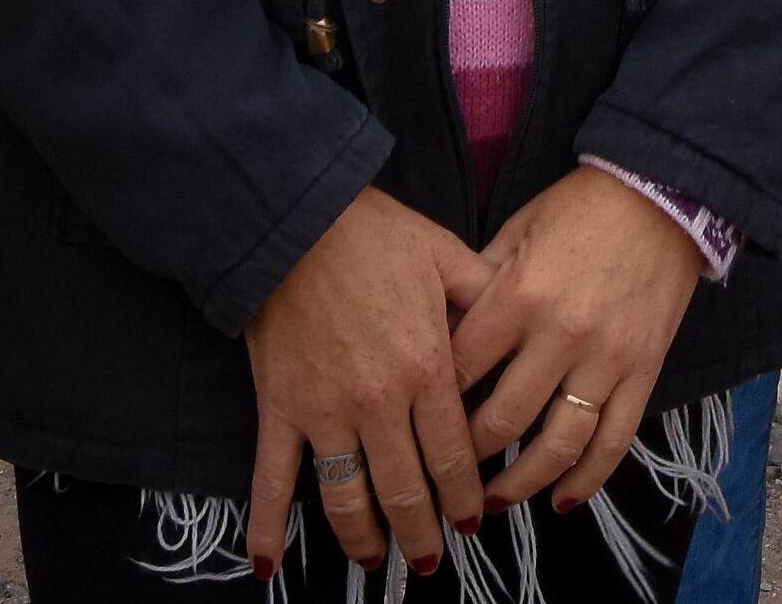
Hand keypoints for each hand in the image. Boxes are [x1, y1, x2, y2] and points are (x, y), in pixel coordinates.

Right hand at [244, 187, 490, 573]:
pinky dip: (266, 527)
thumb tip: (515, 318)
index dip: (466, 497)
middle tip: (434, 561)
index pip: (454, 456)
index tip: (474, 522)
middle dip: (424, 534)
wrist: (296, 216)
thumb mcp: (445, 255)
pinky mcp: (278, 408)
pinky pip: (271, 477)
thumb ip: (482, 296)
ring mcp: (325, 411)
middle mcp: (380, 402)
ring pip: (348, 497)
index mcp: (427, 368)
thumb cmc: (374, 231)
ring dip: (364, 540)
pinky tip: (267, 566)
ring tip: (378, 566)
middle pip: (407, 490)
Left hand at [453, 170, 704, 512]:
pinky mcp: (644, 372)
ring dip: (521, 482)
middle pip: (502, 418)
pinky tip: (562, 500)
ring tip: (495, 501)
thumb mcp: (515, 230)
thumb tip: (441, 335)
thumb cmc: (580, 208)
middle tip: (448, 472)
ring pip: (559, 444)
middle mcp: (561, 334)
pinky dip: (588, 479)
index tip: (417, 422)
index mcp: (519, 294)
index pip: (461, 369)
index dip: (433, 402)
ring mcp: (608, 359)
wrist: (663, 193)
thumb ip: (479, 284)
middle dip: (468, 454)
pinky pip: (615, 441)